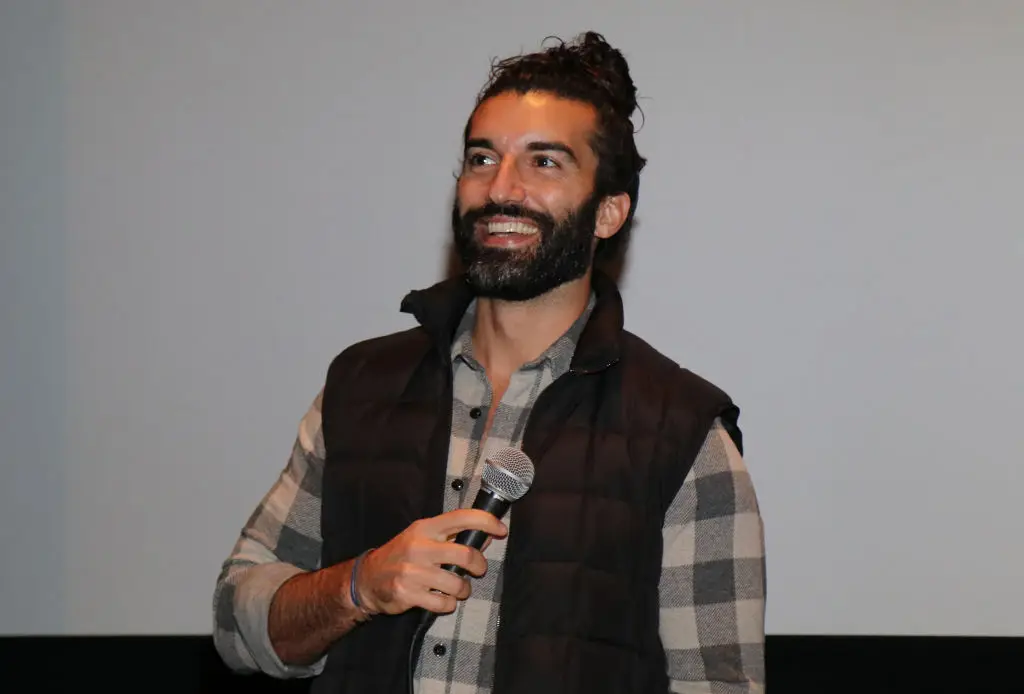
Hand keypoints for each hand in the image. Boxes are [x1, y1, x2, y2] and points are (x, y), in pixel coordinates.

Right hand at [354, 509, 507, 615]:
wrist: (367, 579)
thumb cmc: (401, 555)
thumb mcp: (423, 538)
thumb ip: (453, 536)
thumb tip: (487, 535)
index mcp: (425, 528)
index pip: (461, 517)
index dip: (486, 521)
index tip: (501, 529)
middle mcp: (419, 547)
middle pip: (465, 554)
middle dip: (479, 566)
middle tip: (478, 570)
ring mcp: (413, 571)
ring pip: (457, 584)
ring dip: (463, 589)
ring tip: (457, 589)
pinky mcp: (408, 593)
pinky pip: (443, 604)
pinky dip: (448, 605)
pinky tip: (441, 599)